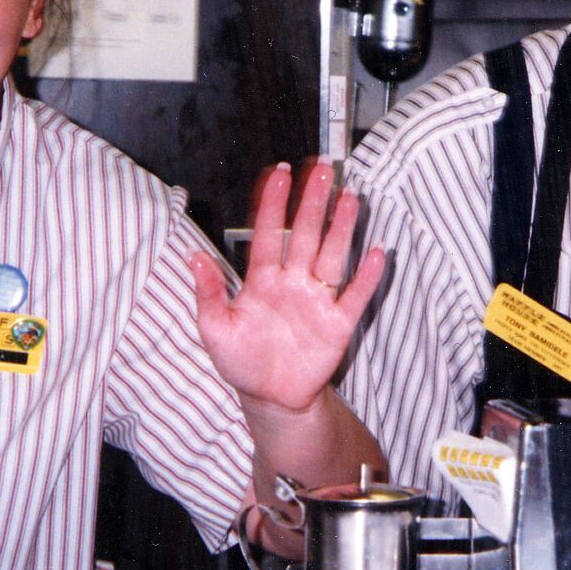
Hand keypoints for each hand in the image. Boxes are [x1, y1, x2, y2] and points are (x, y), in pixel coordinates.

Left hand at [189, 163, 386, 412]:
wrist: (271, 398)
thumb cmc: (241, 361)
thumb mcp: (214, 329)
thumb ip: (209, 293)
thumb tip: (193, 257)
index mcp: (262, 280)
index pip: (270, 233)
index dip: (275, 203)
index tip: (281, 174)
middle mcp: (293, 282)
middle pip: (305, 234)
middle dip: (313, 202)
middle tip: (323, 171)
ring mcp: (317, 300)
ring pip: (333, 255)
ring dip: (342, 227)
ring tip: (351, 197)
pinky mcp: (337, 323)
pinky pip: (355, 295)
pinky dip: (367, 276)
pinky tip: (377, 252)